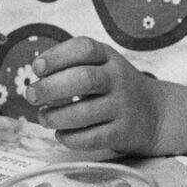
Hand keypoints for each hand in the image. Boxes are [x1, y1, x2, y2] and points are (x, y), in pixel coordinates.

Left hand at [24, 37, 163, 153]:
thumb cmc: (115, 87)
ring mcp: (122, 106)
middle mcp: (117, 78)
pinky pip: (91, 138)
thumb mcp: (102, 66)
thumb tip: (36, 79)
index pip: (84, 48)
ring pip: (84, 112)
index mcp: (109, 57)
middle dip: (51, 88)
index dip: (57, 56)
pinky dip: (70, 137)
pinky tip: (61, 134)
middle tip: (31, 95)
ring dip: (56, 116)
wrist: (154, 113)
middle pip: (83, 79)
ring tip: (44, 117)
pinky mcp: (122, 132)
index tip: (37, 67)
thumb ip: (72, 67)